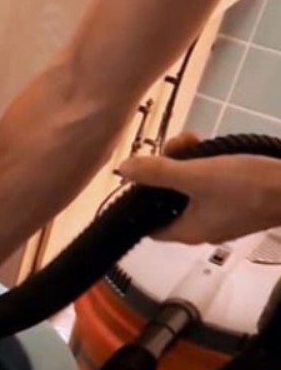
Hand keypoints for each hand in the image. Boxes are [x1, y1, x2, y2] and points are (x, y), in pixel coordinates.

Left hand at [118, 132, 280, 243]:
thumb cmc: (248, 187)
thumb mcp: (196, 175)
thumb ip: (158, 173)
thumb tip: (122, 169)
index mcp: (186, 231)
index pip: (149, 226)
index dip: (140, 202)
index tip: (142, 175)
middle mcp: (202, 229)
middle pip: (169, 201)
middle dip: (166, 170)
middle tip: (174, 146)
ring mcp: (223, 216)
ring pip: (190, 189)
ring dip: (187, 161)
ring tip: (192, 138)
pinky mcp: (241, 203)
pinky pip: (212, 185)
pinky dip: (208, 166)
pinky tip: (210, 145)